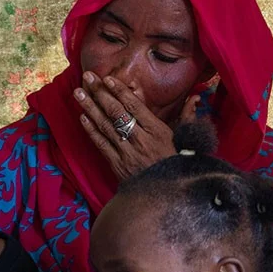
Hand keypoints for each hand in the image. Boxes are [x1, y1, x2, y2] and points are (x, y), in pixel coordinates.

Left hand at [76, 72, 198, 181]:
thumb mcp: (186, 140)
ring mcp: (126, 152)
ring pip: (105, 126)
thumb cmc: (178, 164)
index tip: (107, 78)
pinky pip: (101, 144)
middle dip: (100, 93)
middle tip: (86, 77)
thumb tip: (195, 98)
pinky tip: (82, 117)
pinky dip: (90, 130)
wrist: (167, 194)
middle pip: (116, 112)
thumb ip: (187, 117)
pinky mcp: (116, 164)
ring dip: (89, 108)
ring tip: (78, 93)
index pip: (134, 106)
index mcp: (157, 131)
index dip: (119, 91)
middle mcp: (140, 139)